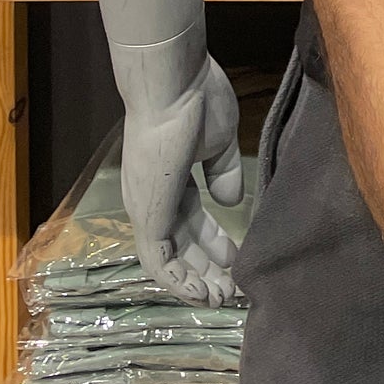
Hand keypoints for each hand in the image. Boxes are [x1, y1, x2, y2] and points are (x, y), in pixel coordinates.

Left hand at [115, 35, 244, 306]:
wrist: (175, 84)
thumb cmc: (198, 103)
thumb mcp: (218, 144)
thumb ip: (222, 175)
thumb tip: (231, 203)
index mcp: (168, 181)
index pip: (188, 222)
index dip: (213, 243)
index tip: (237, 258)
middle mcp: (151, 200)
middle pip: (179, 245)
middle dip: (206, 269)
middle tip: (232, 289)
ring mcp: (146, 209)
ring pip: (168, 258)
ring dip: (194, 281)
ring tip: (222, 298)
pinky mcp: (147, 216)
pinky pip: (159, 260)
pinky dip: (178, 281)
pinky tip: (201, 293)